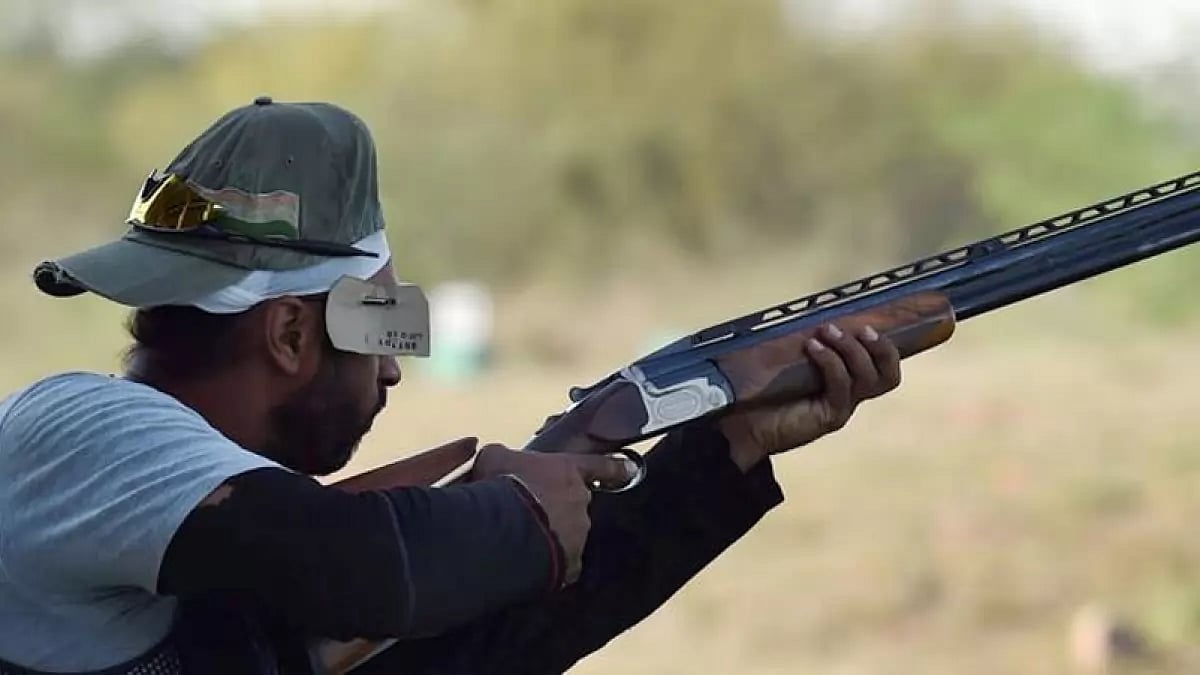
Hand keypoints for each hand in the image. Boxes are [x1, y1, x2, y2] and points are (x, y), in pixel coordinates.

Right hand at [471, 444, 633, 584]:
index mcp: (568, 471)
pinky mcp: (571, 565)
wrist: (503, 528)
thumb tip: (500, 460)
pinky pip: (563, 565)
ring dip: (551, 535)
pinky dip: (550, 564)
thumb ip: (505, 457)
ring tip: (522, 540)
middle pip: (574, 504)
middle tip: (529, 512)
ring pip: (569, 535)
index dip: (613, 468)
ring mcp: (579, 535)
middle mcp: (581, 501)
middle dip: (556, 508)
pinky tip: (529, 563)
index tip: (628, 469)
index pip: (600, 466)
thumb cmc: (502, 485)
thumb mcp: (495, 457)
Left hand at [718, 323, 901, 471]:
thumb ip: (811, 344)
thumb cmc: (765, 390)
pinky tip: (812, 347)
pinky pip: (841, 386)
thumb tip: (818, 312)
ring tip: (827, 333)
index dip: (886, 347)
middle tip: (860, 329)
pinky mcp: (829, 417)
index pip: (884, 368)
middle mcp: (850, 397)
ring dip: (851, 350)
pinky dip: (830, 362)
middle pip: (888, 377)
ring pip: (867, 379)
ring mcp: (842, 408)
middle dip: (881, 348)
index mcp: (847, 382)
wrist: (745, 425)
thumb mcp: (792, 361)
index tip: (866, 324)